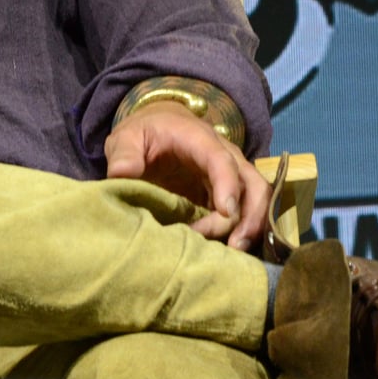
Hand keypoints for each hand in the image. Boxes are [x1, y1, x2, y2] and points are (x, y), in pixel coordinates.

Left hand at [104, 101, 269, 250]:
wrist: (159, 126)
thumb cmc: (145, 132)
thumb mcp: (127, 137)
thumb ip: (125, 153)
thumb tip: (122, 174)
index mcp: (200, 140)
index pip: (222, 160)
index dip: (228, 185)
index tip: (226, 212)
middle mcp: (225, 157)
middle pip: (253, 183)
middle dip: (251, 214)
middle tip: (235, 245)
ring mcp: (229, 177)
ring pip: (255, 200)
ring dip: (251, 226)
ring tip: (234, 252)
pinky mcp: (224, 194)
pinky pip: (243, 211)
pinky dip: (239, 230)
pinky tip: (224, 251)